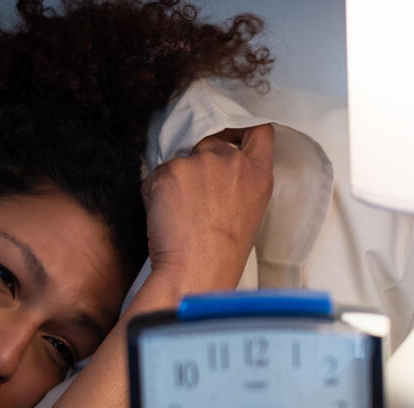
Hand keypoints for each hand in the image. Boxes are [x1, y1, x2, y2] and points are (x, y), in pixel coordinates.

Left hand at [141, 124, 274, 290]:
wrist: (196, 273)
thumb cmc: (221, 255)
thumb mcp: (247, 213)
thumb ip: (237, 182)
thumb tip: (210, 168)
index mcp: (258, 176)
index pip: (259, 132)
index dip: (242, 129)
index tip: (231, 135)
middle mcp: (232, 162)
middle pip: (212, 141)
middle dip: (199, 163)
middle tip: (194, 198)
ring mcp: (201, 163)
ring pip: (180, 160)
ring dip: (175, 181)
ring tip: (180, 215)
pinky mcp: (171, 171)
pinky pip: (156, 176)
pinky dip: (154, 194)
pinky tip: (164, 218)